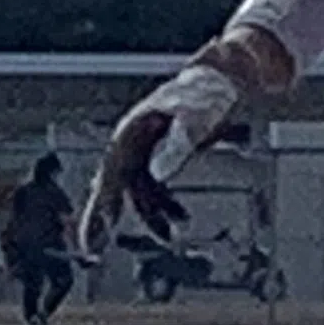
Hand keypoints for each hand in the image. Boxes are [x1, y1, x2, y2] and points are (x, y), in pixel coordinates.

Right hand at [79, 61, 242, 256]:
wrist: (231, 75)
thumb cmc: (213, 90)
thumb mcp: (200, 116)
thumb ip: (180, 143)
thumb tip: (160, 172)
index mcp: (136, 127)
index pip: (111, 171)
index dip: (101, 204)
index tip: (93, 229)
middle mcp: (135, 137)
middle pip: (114, 182)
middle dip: (105, 217)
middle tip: (92, 249)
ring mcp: (147, 145)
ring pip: (136, 188)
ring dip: (150, 213)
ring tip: (170, 235)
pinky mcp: (161, 151)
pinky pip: (153, 184)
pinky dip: (164, 203)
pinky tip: (179, 218)